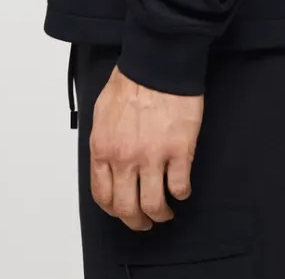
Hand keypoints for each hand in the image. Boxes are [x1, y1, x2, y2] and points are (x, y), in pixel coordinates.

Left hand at [89, 63, 203, 230]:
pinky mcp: (179, 152)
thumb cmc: (132, 80)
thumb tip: (107, 161)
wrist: (158, 63)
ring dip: (160, 214)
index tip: (122, 210)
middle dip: (137, 221)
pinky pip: (179, 187)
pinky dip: (181, 194)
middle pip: (127, 208)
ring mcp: (152, 157)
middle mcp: (124, 158)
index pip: (102, 195)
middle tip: (145, 221)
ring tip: (166, 211)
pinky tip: (182, 188)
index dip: (113, 209)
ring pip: (154, 205)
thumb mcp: (102, 111)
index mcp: (103, 148)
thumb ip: (103, 140)